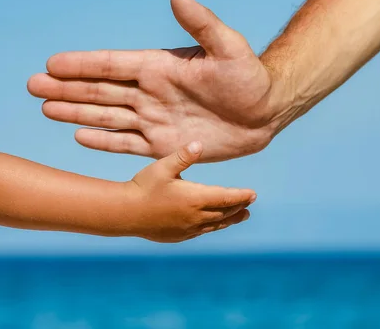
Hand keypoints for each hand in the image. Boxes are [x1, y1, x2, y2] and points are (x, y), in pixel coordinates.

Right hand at [28, 0, 287, 161]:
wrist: (264, 112)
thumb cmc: (249, 78)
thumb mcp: (229, 47)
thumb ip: (201, 24)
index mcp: (158, 67)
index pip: (111, 64)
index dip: (81, 64)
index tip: (51, 63)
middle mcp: (149, 92)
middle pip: (99, 90)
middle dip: (66, 88)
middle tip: (32, 85)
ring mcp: (153, 119)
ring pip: (106, 116)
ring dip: (75, 112)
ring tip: (46, 109)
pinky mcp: (162, 145)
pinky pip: (126, 143)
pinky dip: (103, 141)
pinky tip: (79, 136)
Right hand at [123, 141, 254, 242]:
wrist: (126, 212)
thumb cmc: (143, 186)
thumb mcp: (163, 167)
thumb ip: (183, 156)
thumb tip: (199, 144)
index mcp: (195, 198)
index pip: (226, 197)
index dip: (241, 195)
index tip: (253, 194)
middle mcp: (196, 216)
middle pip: (224, 212)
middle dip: (238, 206)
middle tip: (250, 202)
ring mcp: (188, 228)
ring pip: (216, 224)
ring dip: (230, 219)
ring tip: (241, 216)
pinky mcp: (179, 236)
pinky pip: (202, 231)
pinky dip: (213, 226)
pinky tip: (213, 224)